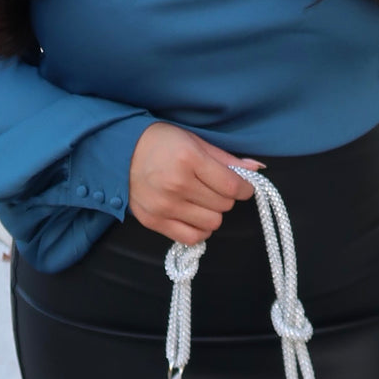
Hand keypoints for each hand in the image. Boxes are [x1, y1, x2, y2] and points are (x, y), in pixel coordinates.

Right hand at [128, 122, 262, 244]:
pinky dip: (199, 229)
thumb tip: (257, 168)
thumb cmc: (161, 143)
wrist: (120, 152)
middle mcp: (177, 184)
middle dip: (226, 197)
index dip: (245, 188)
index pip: (232, 186)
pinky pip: (192, 238)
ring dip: (213, 213)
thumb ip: (226, 158)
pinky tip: (194, 215)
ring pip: (212, 223)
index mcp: (189, 159)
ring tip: (202, 200)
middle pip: (224, 205)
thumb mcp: (194, 141)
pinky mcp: (154, 222)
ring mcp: (164, 206)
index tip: (244, 186)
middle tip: (215, 187)